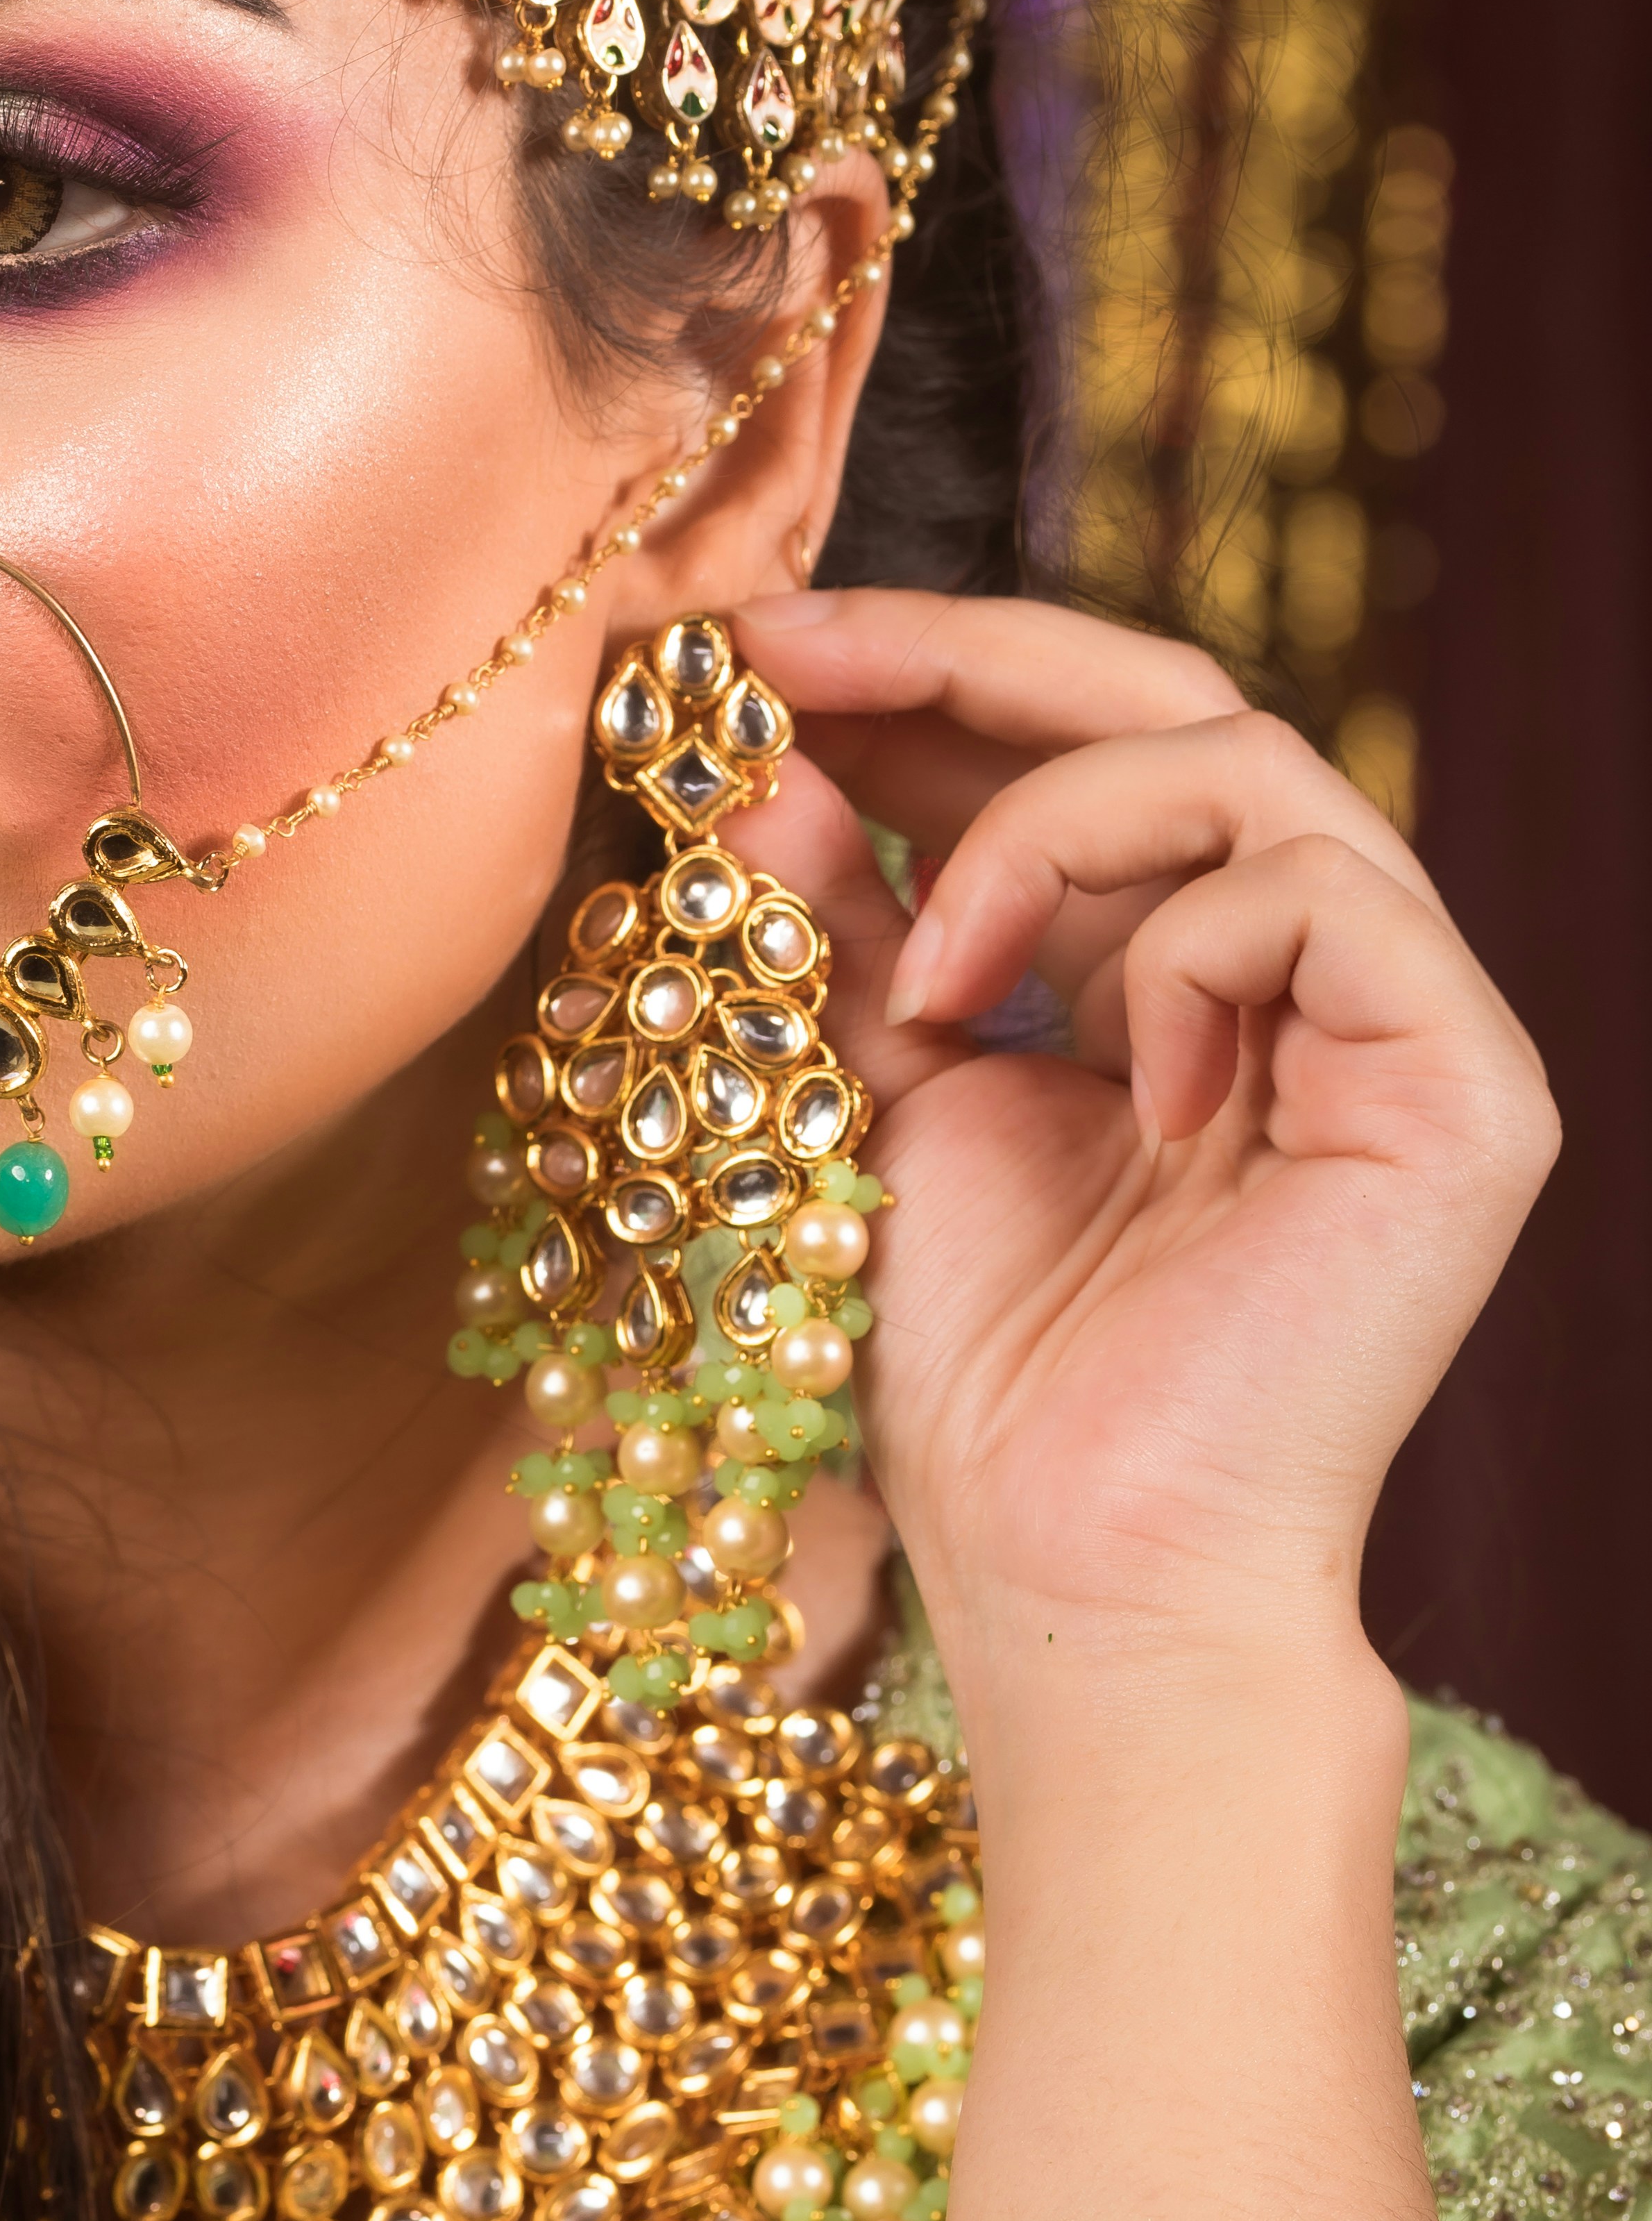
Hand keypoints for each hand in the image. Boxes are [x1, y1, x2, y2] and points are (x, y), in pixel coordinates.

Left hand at [727, 590, 1554, 1754]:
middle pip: (1181, 705)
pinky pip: (1318, 892)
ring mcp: (1414, 1023)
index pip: (1092, 751)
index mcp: (1200, 974)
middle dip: (968, 660)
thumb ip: (845, 926)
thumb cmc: (991, 1376)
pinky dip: (1176, 947)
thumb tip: (757, 757)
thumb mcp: (882, 1093)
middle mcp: (1326, 976)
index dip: (932, 679)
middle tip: (788, 653)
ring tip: (933, 980)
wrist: (1076, 1571)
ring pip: (1250, 763)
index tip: (752, 649)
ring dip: (1043, 833)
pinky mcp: (1467, 1084)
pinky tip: (1108, 1071)